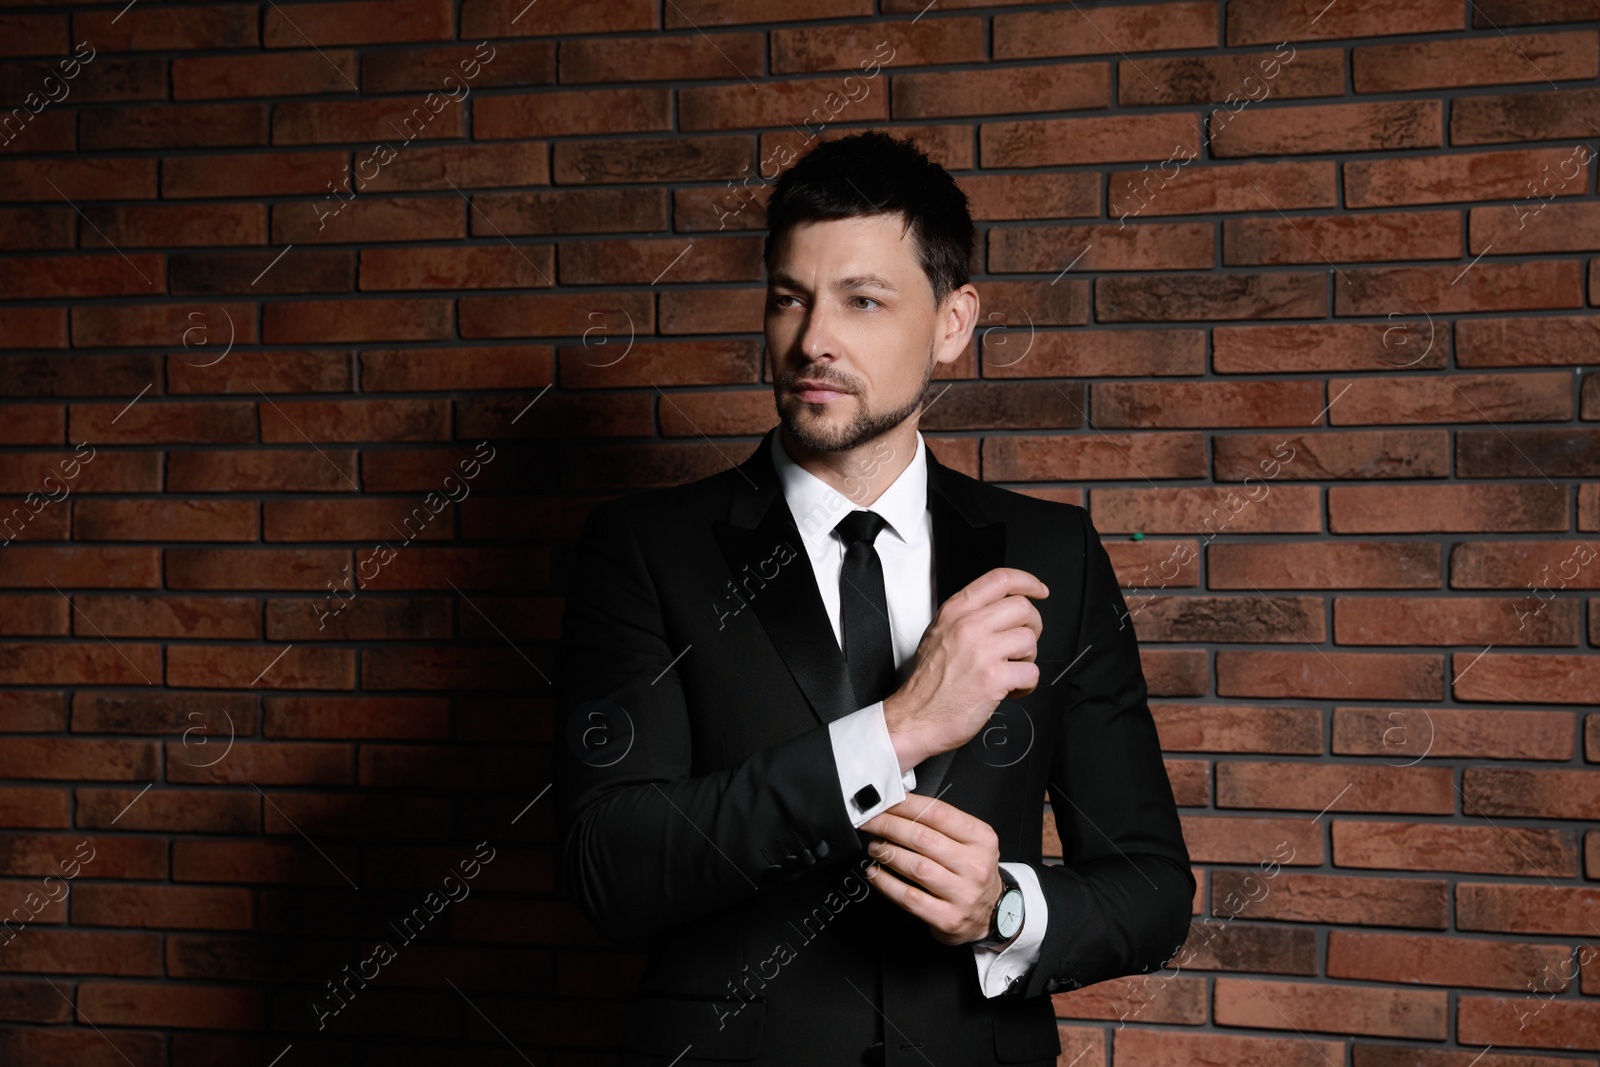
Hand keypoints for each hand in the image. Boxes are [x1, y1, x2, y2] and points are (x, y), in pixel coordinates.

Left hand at [860, 794, 1003, 946]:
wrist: (994, 913)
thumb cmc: (973, 871)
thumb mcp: (971, 841)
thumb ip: (940, 824)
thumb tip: (899, 807)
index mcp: (981, 839)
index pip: (938, 813)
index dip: (905, 806)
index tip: (884, 803)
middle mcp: (974, 866)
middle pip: (922, 839)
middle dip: (889, 826)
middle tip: (871, 823)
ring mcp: (962, 894)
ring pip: (915, 867)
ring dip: (887, 853)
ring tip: (875, 847)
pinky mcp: (947, 918)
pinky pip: (909, 897)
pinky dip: (886, 883)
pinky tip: (876, 873)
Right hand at [884, 567, 1046, 772]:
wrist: (916, 718)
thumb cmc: (927, 683)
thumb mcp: (937, 634)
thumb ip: (966, 616)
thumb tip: (1000, 608)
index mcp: (955, 612)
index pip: (1000, 579)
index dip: (1027, 581)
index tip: (1039, 591)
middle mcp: (968, 627)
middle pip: (1023, 608)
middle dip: (1032, 626)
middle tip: (1021, 644)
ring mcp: (981, 651)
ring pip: (1029, 640)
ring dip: (1027, 658)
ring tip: (1010, 670)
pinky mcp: (993, 678)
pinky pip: (1031, 672)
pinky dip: (1026, 684)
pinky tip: (1011, 689)